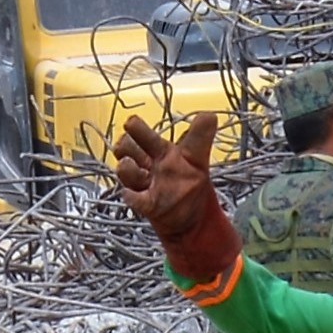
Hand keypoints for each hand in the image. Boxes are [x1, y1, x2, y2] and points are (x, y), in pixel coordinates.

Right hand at [112, 113, 240, 291]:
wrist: (189, 218)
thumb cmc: (190, 183)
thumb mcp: (198, 157)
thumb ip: (201, 136)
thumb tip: (209, 113)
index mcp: (159, 152)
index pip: (143, 136)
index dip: (136, 129)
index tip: (130, 123)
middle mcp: (146, 165)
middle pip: (127, 149)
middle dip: (124, 146)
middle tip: (123, 147)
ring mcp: (142, 185)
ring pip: (125, 171)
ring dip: (127, 169)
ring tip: (136, 170)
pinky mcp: (145, 205)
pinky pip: (133, 198)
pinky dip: (132, 196)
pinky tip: (134, 194)